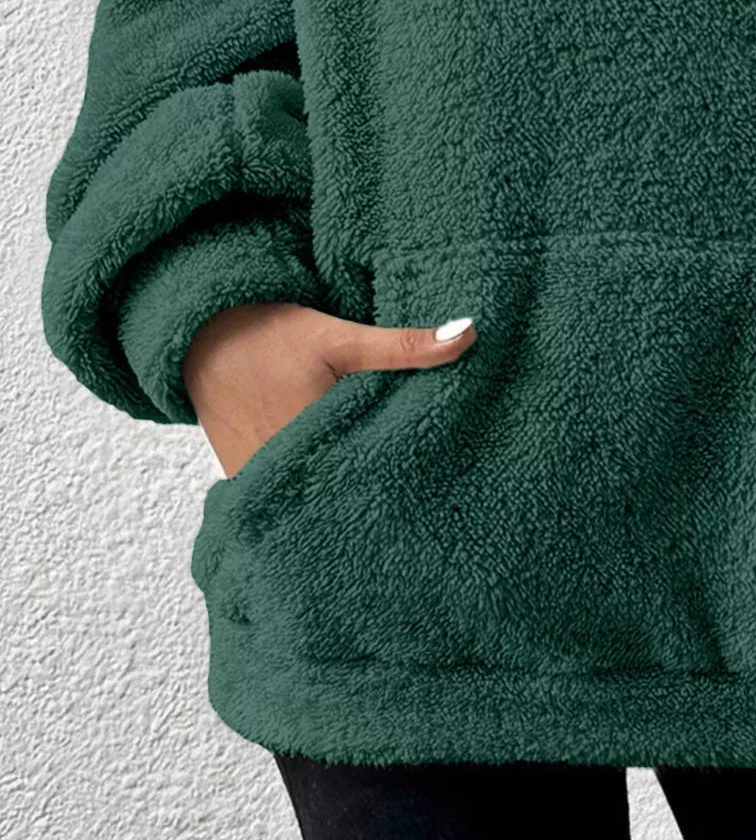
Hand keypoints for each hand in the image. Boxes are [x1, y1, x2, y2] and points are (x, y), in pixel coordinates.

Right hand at [182, 301, 476, 476]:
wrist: (201, 334)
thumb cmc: (271, 335)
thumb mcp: (340, 336)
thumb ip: (403, 346)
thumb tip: (469, 335)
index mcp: (310, 446)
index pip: (370, 478)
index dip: (404, 484)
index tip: (437, 490)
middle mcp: (279, 475)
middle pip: (341, 494)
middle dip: (377, 494)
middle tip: (422, 504)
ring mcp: (257, 482)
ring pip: (314, 499)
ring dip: (343, 495)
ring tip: (390, 505)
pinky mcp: (243, 479)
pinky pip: (286, 495)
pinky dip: (312, 490)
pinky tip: (342, 489)